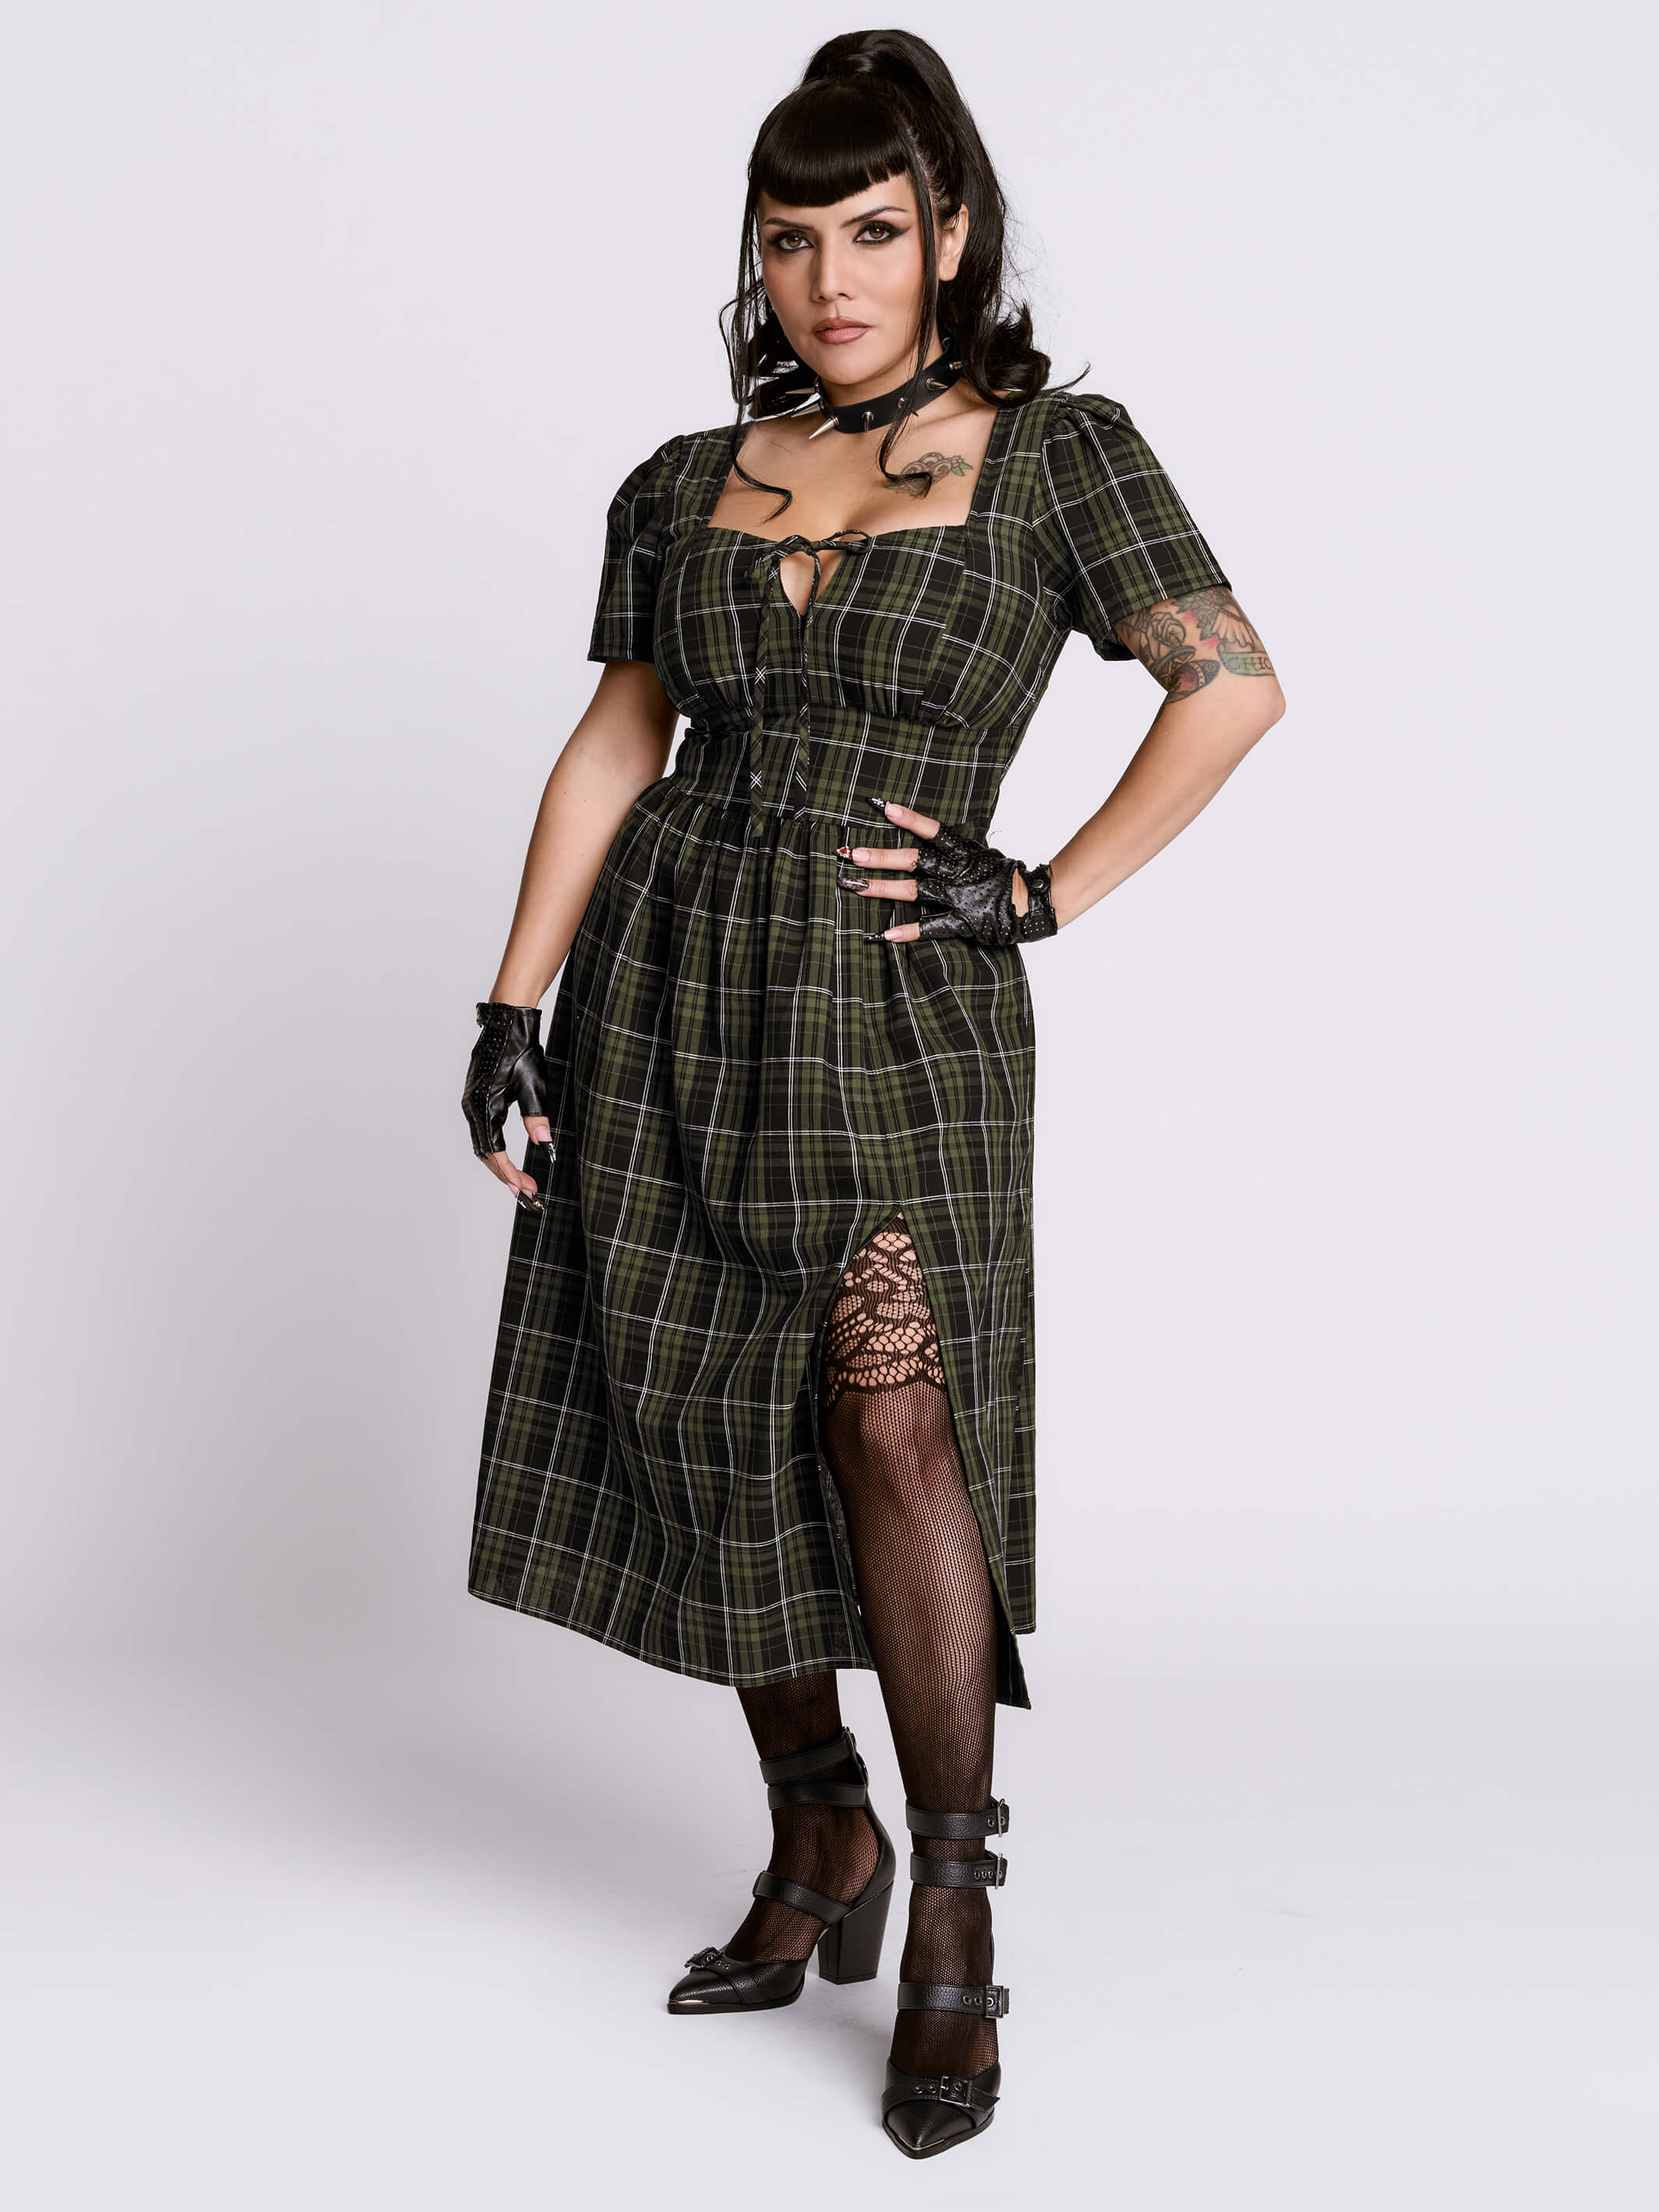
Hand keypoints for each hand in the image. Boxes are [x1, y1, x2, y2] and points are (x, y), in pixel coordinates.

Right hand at [463, 1002, 553, 1208]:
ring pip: (482, 1145)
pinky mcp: (476, 1098)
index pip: (494, 1151)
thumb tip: (543, 1143)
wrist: (507, 1023)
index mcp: (483, 1106)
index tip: (527, 1189)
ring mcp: (471, 1103)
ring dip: (500, 1165)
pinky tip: (508, 1159)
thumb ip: (537, 1116)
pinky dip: (495, 1150)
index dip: (511, 1173)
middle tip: (528, 1194)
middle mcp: (472, 1107)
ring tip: (521, 1182)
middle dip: (506, 1176)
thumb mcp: (534, 1084)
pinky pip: (482, 1132)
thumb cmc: (520, 1050)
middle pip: (485, 1153)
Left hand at [836, 799, 1056, 945]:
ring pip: (914, 891)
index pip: (932, 831)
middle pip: (912, 860)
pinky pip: (932, 926)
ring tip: (855, 886)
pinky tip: (885, 934)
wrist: (1035, 902)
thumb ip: (955, 851)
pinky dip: (909, 931)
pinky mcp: (962, 921)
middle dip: (880, 857)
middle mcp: (956, 872)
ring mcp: (957, 897)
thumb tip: (931, 840)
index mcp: (962, 852)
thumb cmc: (1005, 878)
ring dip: (883, 888)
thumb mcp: (980, 855)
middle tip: (851, 854)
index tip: (884, 807)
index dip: (909, 819)